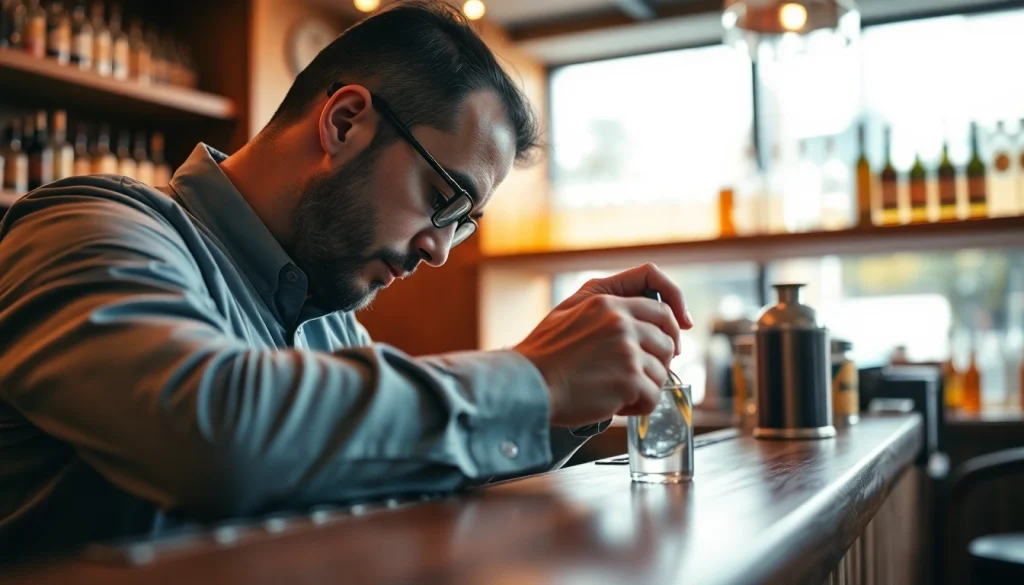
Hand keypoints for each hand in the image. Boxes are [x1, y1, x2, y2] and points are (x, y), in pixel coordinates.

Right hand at [513, 263, 691, 426]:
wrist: (526, 385)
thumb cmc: (543, 355)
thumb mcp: (568, 310)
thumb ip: (603, 304)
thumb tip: (637, 314)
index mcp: (606, 301)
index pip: (660, 303)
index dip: (675, 319)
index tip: (681, 334)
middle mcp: (620, 321)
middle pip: (667, 340)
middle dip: (661, 360)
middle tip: (642, 376)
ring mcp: (626, 350)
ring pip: (662, 372)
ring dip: (644, 387)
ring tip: (615, 393)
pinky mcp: (628, 379)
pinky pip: (653, 396)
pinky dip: (638, 407)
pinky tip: (615, 406)